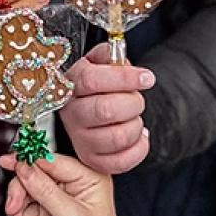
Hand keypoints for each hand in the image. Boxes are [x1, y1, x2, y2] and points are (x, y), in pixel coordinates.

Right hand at [0, 153, 115, 215]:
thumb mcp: (72, 215)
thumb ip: (47, 191)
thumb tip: (25, 168)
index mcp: (88, 178)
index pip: (53, 160)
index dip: (30, 160)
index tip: (10, 161)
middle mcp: (73, 184)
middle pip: (36, 173)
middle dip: (21, 188)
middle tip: (13, 204)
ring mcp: (59, 197)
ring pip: (28, 187)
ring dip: (17, 202)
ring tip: (14, 215)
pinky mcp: (49, 209)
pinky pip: (27, 203)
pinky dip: (18, 211)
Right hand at [59, 43, 154, 173]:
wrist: (88, 109)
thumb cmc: (94, 86)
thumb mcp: (96, 63)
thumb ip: (107, 54)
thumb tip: (115, 55)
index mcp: (70, 85)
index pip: (92, 80)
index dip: (123, 78)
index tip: (145, 77)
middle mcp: (71, 113)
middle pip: (105, 110)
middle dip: (132, 103)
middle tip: (136, 99)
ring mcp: (80, 138)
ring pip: (117, 137)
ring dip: (135, 125)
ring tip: (133, 117)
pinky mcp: (91, 159)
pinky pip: (122, 161)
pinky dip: (139, 148)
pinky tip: (136, 135)